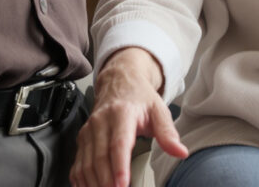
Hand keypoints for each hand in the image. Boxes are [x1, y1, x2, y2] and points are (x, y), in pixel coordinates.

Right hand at [70, 48, 185, 186]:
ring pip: (86, 163)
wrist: (119, 82)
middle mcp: (101, 121)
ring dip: (94, 183)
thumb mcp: (159, 110)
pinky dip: (81, 179)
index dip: (119, 167)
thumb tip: (180, 152)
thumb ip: (168, 133)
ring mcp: (89, 130)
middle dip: (107, 181)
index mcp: (122, 113)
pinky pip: (78, 163)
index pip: (119, 144)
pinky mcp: (82, 138)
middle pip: (100, 157)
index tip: (123, 184)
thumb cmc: (139, 98)